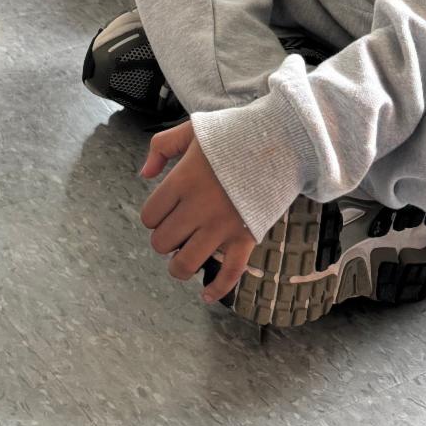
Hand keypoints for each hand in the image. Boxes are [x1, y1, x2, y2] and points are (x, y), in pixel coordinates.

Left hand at [140, 122, 254, 303]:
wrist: (280, 140)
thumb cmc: (235, 134)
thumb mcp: (192, 129)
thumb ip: (161, 147)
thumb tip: (144, 174)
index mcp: (183, 180)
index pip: (150, 216)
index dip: (153, 216)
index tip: (163, 211)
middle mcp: (199, 207)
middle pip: (163, 243)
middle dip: (164, 239)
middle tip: (176, 229)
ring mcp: (222, 226)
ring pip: (186, 264)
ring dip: (179, 267)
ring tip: (182, 258)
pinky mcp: (246, 237)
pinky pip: (230, 273)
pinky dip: (217, 290)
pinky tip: (206, 296)